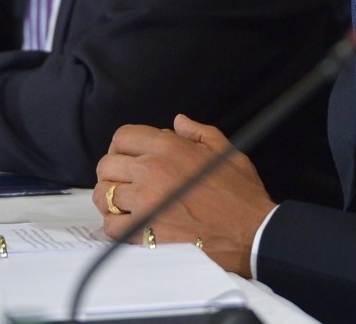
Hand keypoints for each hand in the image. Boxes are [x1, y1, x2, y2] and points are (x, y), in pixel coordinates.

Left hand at [93, 114, 274, 276]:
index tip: (125, 157)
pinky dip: (115, 226)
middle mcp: (153, 171)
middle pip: (107, 165)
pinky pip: (113, 227)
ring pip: (104, 195)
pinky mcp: (147, 232)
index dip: (120, 146)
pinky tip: (128, 224)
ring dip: (109, 199)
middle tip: (123, 182)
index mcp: (169, 148)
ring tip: (121, 204)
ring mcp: (147, 203)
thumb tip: (178, 121)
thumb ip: (198, 132)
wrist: (251, 234)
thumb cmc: (240, 195)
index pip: (123, 136)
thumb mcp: (224, 152)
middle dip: (112, 172)